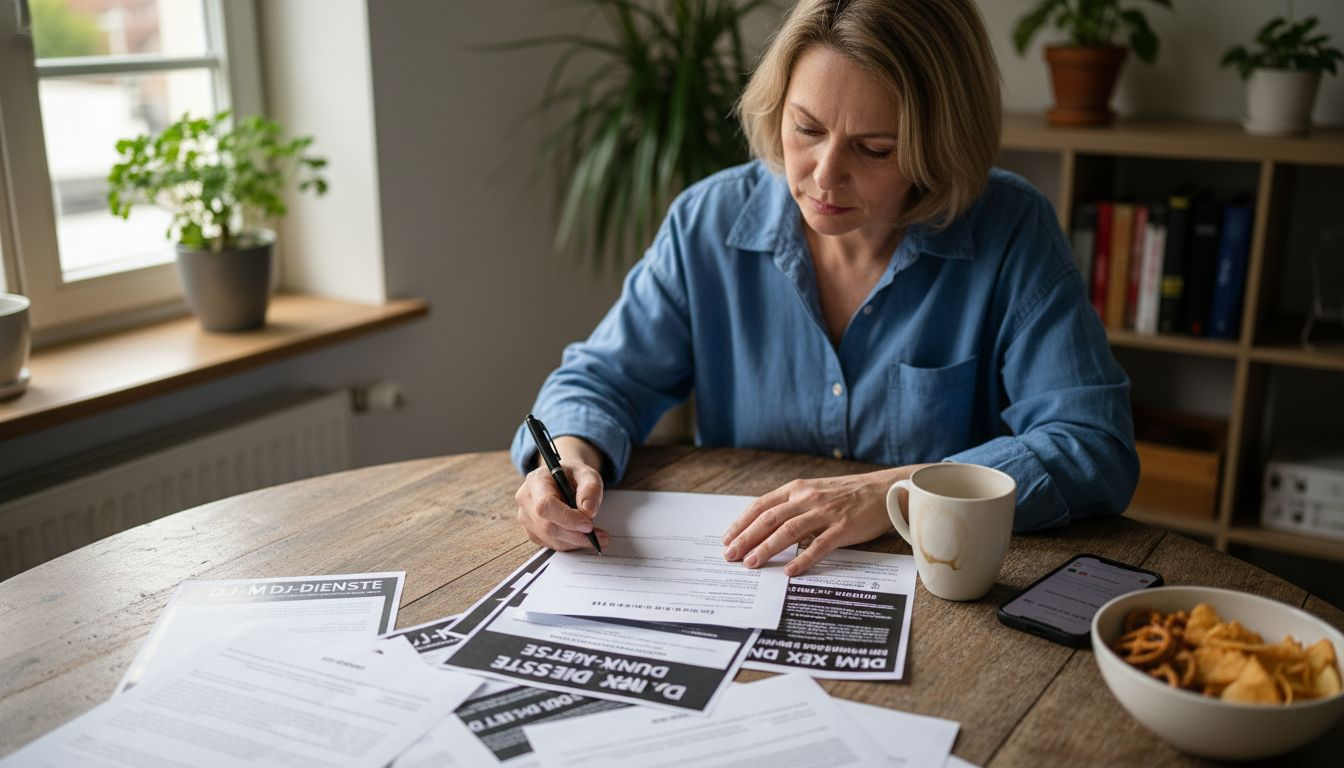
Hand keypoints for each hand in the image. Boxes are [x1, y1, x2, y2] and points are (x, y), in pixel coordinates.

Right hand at [515, 436, 610, 550]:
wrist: (562, 480)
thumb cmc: (573, 477)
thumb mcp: (587, 474)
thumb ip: (591, 489)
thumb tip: (589, 511)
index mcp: (536, 480)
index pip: (545, 504)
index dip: (567, 518)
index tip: (588, 525)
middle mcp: (526, 500)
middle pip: (547, 526)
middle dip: (575, 535)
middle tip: (599, 536)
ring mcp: (526, 518)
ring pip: (550, 538)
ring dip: (575, 541)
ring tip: (596, 537)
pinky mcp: (532, 531)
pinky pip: (551, 544)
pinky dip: (570, 544)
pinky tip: (582, 537)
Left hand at [721, 465, 928, 575]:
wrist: (885, 490)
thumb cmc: (847, 494)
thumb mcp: (815, 492)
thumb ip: (792, 506)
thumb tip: (765, 528)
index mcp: (797, 488)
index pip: (762, 506)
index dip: (741, 523)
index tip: (727, 539)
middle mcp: (808, 497)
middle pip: (769, 519)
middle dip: (746, 538)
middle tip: (730, 556)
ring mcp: (826, 512)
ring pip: (789, 530)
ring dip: (767, 547)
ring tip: (751, 563)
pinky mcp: (844, 527)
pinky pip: (819, 545)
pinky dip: (803, 559)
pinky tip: (790, 571)